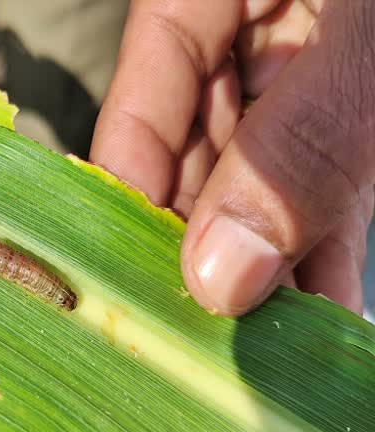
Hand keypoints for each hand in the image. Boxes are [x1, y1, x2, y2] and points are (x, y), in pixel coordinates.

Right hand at [91, 0, 374, 315]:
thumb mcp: (372, 34)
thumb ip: (300, 145)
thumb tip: (224, 275)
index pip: (140, 107)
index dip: (134, 202)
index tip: (143, 290)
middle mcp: (239, 35)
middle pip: (193, 153)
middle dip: (204, 245)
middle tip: (210, 337)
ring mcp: (293, 67)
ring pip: (254, 176)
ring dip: (266, 257)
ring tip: (267, 342)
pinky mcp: (344, 98)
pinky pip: (317, 175)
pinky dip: (322, 237)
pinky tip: (323, 303)